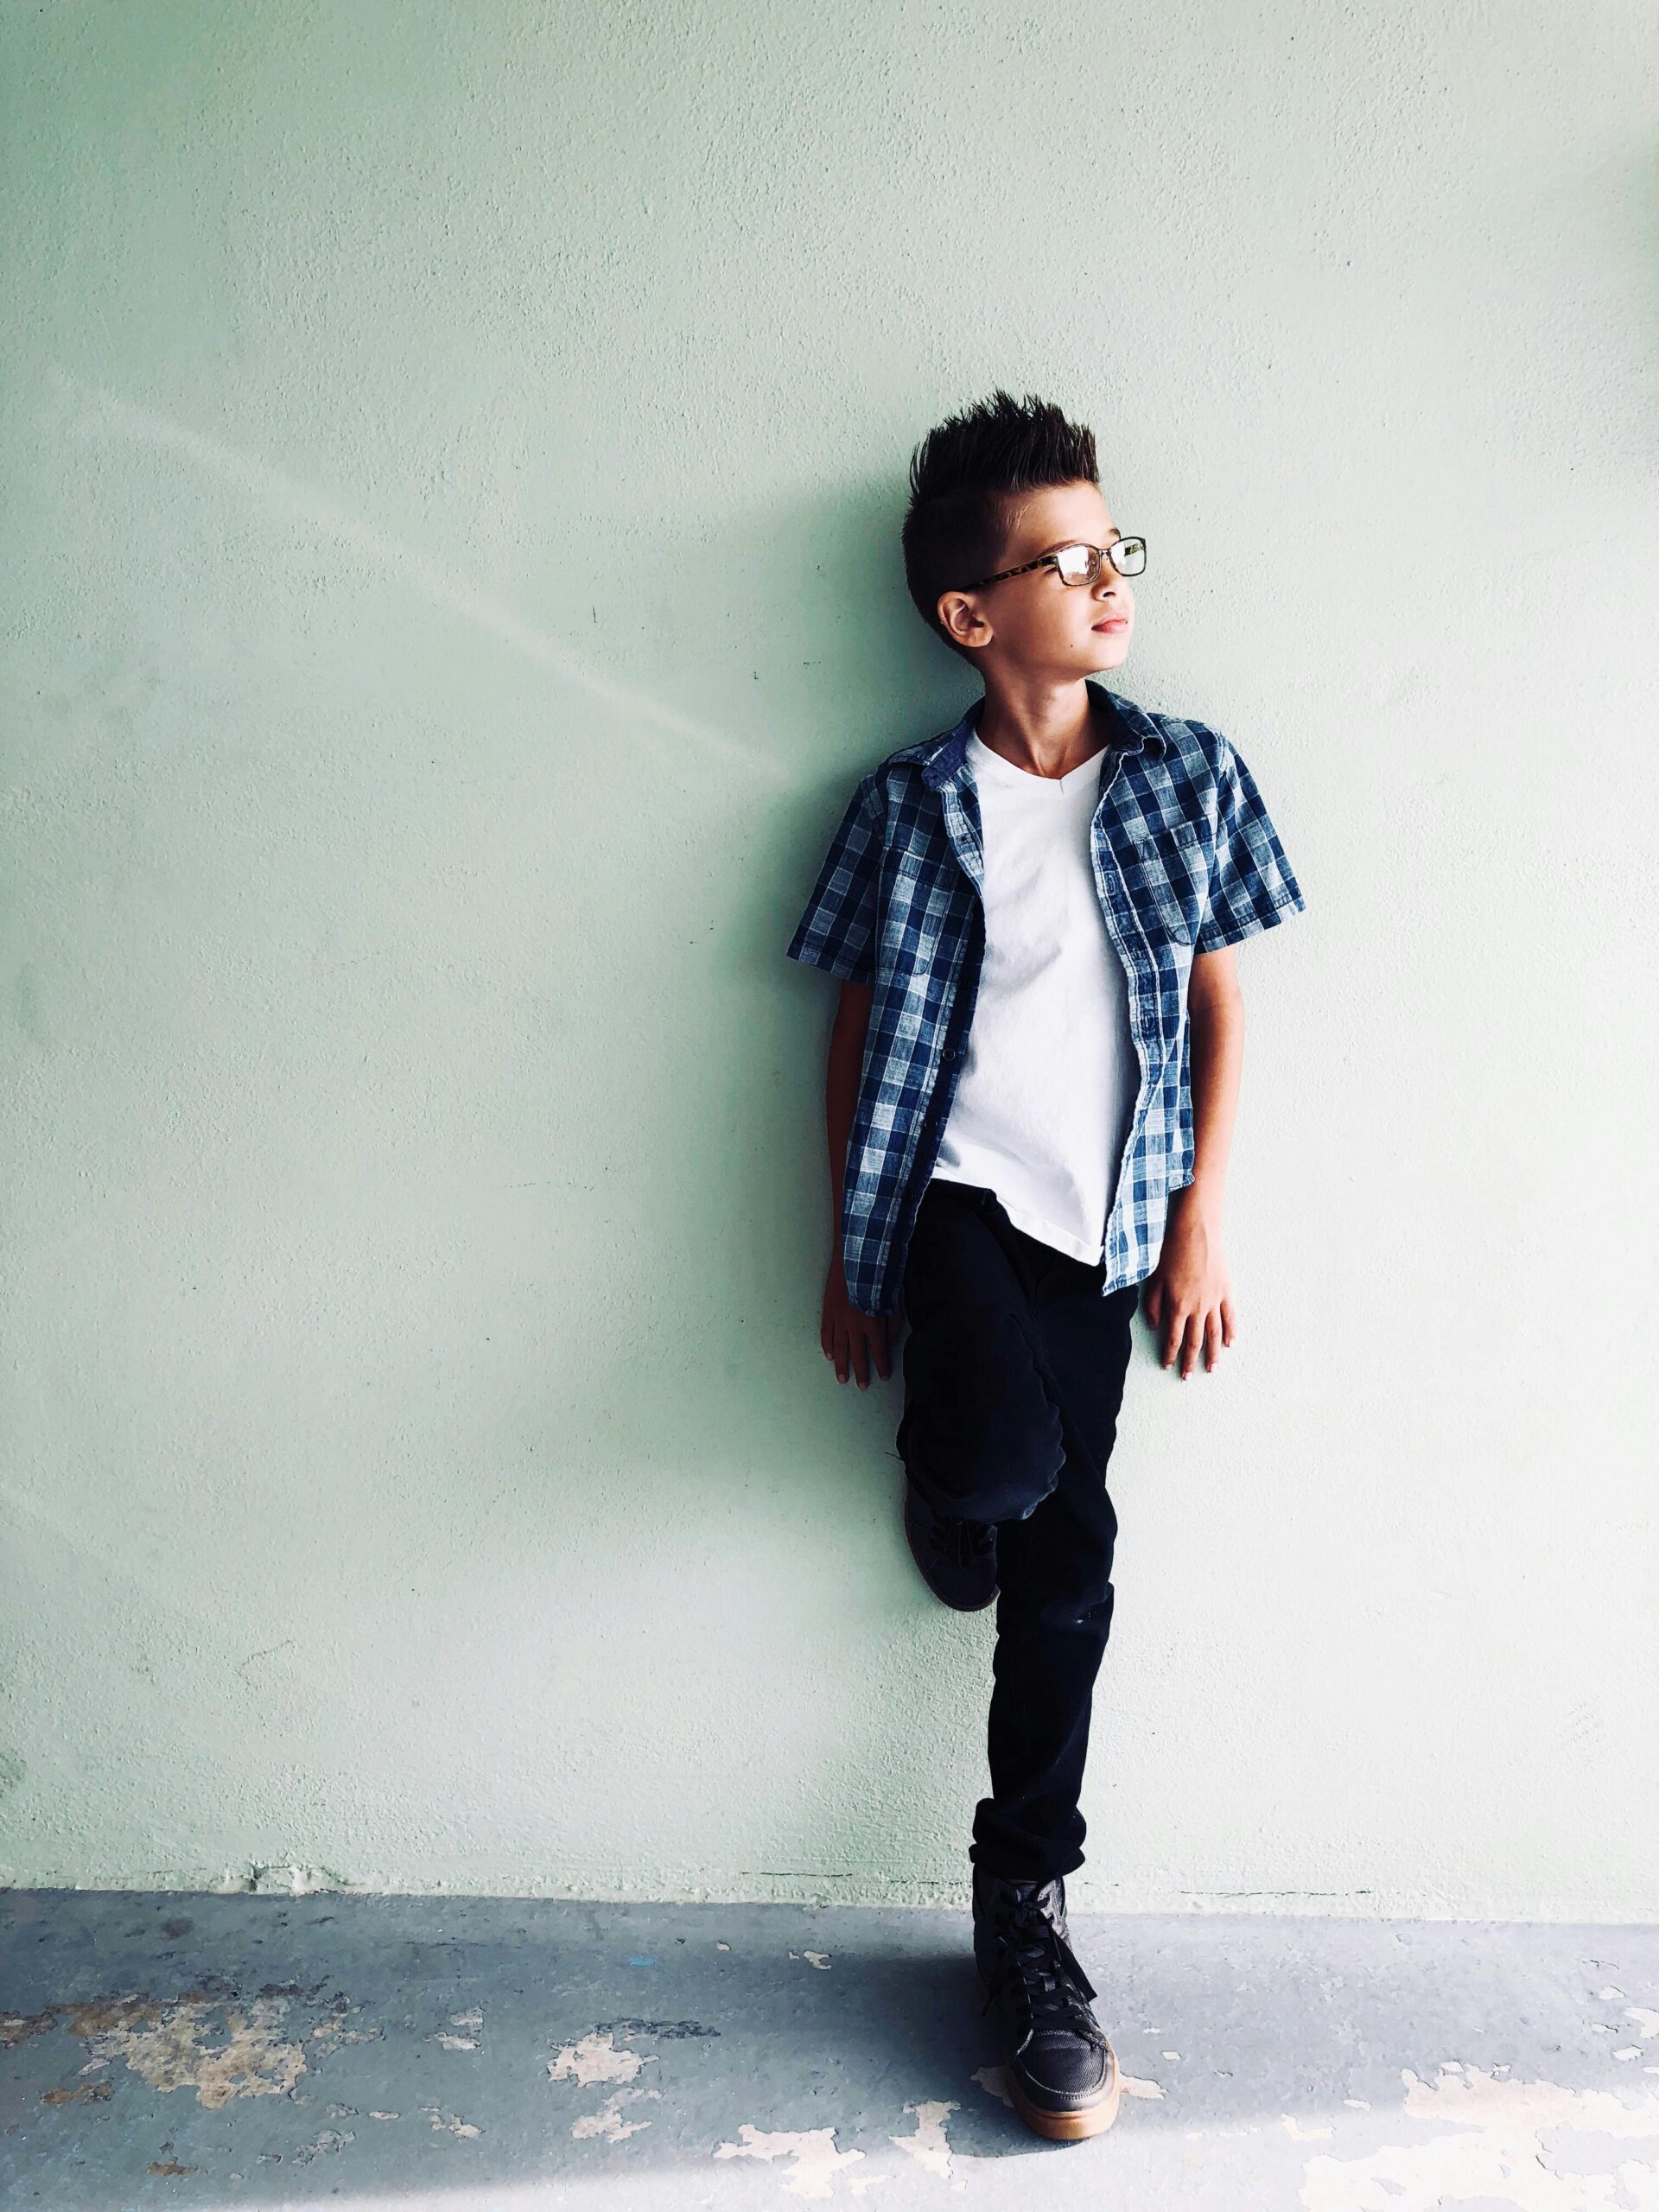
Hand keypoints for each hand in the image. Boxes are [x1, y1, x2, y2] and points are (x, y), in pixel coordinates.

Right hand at [820, 1262, 894, 1386]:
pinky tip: (829, 1355)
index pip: (879, 1351)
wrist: (855, 1259)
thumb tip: (891, 1341)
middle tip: (862, 1386)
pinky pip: (826, 1333)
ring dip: (841, 1364)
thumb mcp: (894, 1299)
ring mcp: (839, 1319)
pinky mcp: (828, 1311)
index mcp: (873, 1324)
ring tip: (842, 1379)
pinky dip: (828, 1345)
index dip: (882, 1365)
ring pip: (840, 1348)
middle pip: (858, 1354)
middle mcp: (855, 1326)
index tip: (884, 1376)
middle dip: (861, 1371)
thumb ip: (893, 1323)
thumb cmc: (878, 1277)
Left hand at [1142, 1189, 1233, 1378]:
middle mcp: (1198, 1308)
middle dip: (1190, 1361)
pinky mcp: (1226, 1291)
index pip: (1173, 1338)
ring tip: (1211, 1368)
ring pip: (1215, 1334)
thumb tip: (1156, 1326)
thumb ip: (1154, 1305)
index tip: (1167, 1365)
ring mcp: (1214, 1300)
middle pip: (1194, 1341)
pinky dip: (1231, 1331)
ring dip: (1213, 1354)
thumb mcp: (1155, 1278)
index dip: (1170, 1354)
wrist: (1197, 1230)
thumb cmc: (1171, 1251)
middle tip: (1188, 1376)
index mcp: (1177, 1305)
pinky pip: (1230, 1316)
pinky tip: (1230, 1344)